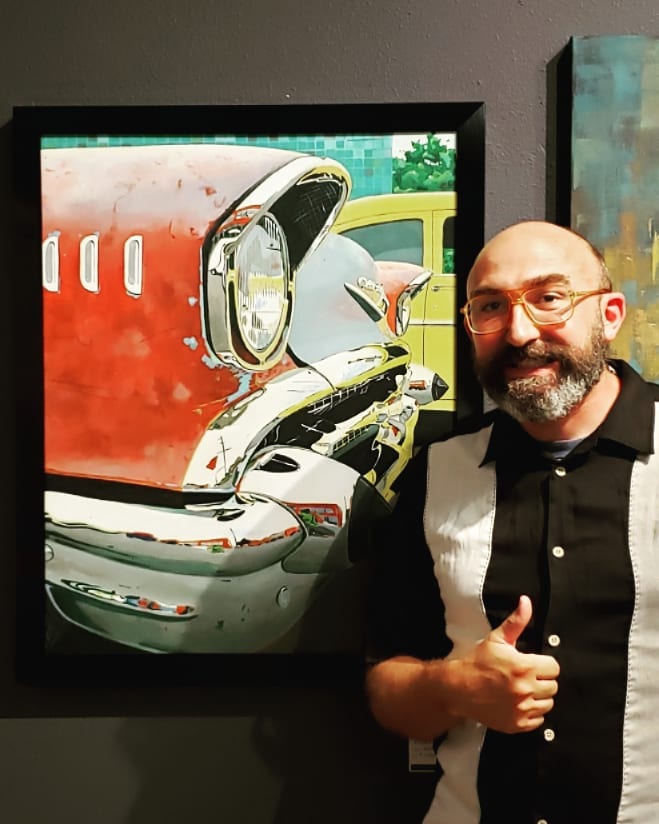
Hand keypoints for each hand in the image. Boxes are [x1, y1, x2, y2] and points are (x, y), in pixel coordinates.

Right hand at [448, 595, 558, 733]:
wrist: (458, 688)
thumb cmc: (477, 662)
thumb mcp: (497, 639)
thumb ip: (516, 621)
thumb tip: (526, 602)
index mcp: (524, 667)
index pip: (554, 667)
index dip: (543, 663)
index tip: (532, 663)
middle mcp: (526, 690)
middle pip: (553, 686)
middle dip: (542, 679)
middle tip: (526, 676)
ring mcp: (522, 709)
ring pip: (547, 704)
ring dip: (538, 697)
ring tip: (522, 689)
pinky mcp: (517, 724)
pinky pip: (538, 720)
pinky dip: (531, 713)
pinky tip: (518, 703)